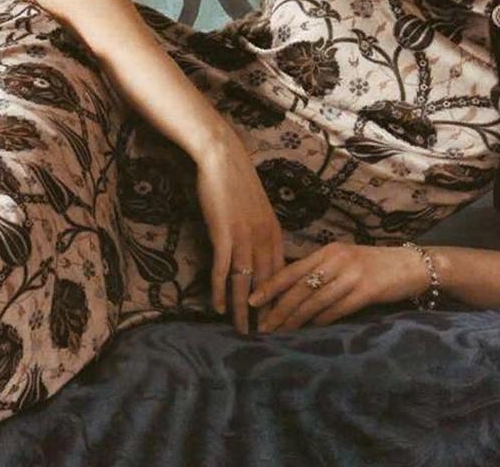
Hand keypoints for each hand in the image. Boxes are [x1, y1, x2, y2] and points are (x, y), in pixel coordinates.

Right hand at [193, 128, 285, 334]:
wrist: (224, 160)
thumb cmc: (238, 184)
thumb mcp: (258, 211)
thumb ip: (262, 234)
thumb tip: (262, 256)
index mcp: (275, 233)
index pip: (281, 275)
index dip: (281, 300)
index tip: (280, 321)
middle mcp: (264, 238)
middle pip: (267, 284)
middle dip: (267, 312)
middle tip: (266, 337)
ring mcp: (244, 238)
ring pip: (246, 282)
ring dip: (243, 309)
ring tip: (242, 331)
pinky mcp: (224, 235)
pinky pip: (223, 270)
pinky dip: (220, 291)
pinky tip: (218, 308)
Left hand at [247, 241, 429, 331]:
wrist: (409, 264)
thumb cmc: (372, 264)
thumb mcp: (344, 260)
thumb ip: (321, 270)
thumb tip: (290, 292)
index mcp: (328, 251)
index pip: (293, 269)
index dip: (271, 285)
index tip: (252, 300)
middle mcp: (337, 260)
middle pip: (301, 288)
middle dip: (279, 309)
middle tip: (262, 326)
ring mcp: (352, 275)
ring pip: (315, 301)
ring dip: (295, 320)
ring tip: (280, 333)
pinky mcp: (366, 291)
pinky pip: (337, 310)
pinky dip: (320, 322)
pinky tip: (309, 331)